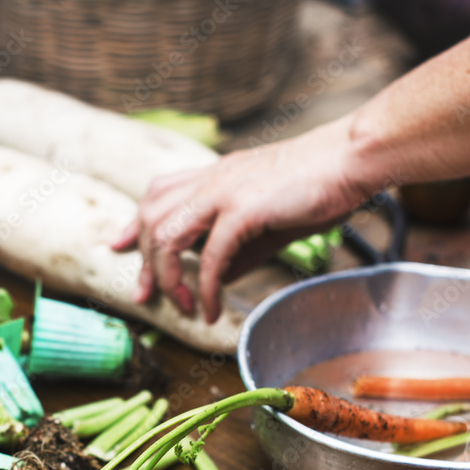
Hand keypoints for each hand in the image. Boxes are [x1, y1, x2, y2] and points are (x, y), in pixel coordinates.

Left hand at [111, 117, 365, 322]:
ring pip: (167, 236)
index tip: (119, 247)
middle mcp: (210, 179)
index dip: (133, 223)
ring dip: (168, 279)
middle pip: (151, 218)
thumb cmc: (317, 186)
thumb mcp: (267, 221)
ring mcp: (223, 191)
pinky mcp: (243, 209)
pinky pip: (209, 256)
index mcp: (214, 176)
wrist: (350, 160)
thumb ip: (237, 249)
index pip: (157, 194)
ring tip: (183, 308)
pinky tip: (212, 309)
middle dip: (143, 264)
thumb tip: (215, 280)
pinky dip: (204, 288)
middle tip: (147, 298)